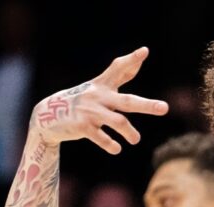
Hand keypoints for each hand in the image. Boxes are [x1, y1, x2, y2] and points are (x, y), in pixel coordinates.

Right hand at [31, 47, 168, 153]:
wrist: (48, 115)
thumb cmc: (83, 101)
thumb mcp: (100, 87)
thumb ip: (120, 74)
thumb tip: (140, 57)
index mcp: (103, 85)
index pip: (118, 69)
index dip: (131, 60)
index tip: (144, 51)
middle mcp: (98, 96)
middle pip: (127, 101)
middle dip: (147, 105)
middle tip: (165, 108)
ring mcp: (90, 111)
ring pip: (117, 122)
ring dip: (129, 132)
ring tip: (136, 140)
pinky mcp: (81, 126)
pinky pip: (100, 137)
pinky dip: (110, 144)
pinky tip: (117, 149)